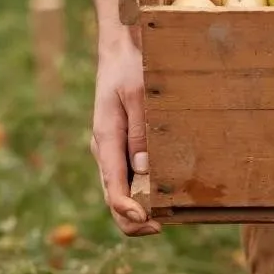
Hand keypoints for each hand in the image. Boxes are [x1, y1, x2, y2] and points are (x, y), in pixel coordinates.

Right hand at [90, 31, 160, 236]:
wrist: (122, 47)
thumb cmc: (131, 67)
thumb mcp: (138, 95)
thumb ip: (140, 132)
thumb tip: (143, 170)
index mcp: (106, 140)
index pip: (112, 188)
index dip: (129, 212)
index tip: (150, 223)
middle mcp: (105, 150)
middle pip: (113, 197)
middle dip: (134, 218)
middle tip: (163, 226)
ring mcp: (112, 149)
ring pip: (120, 189)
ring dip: (139, 207)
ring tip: (168, 217)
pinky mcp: (121, 144)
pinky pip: (127, 175)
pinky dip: (141, 190)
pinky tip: (163, 194)